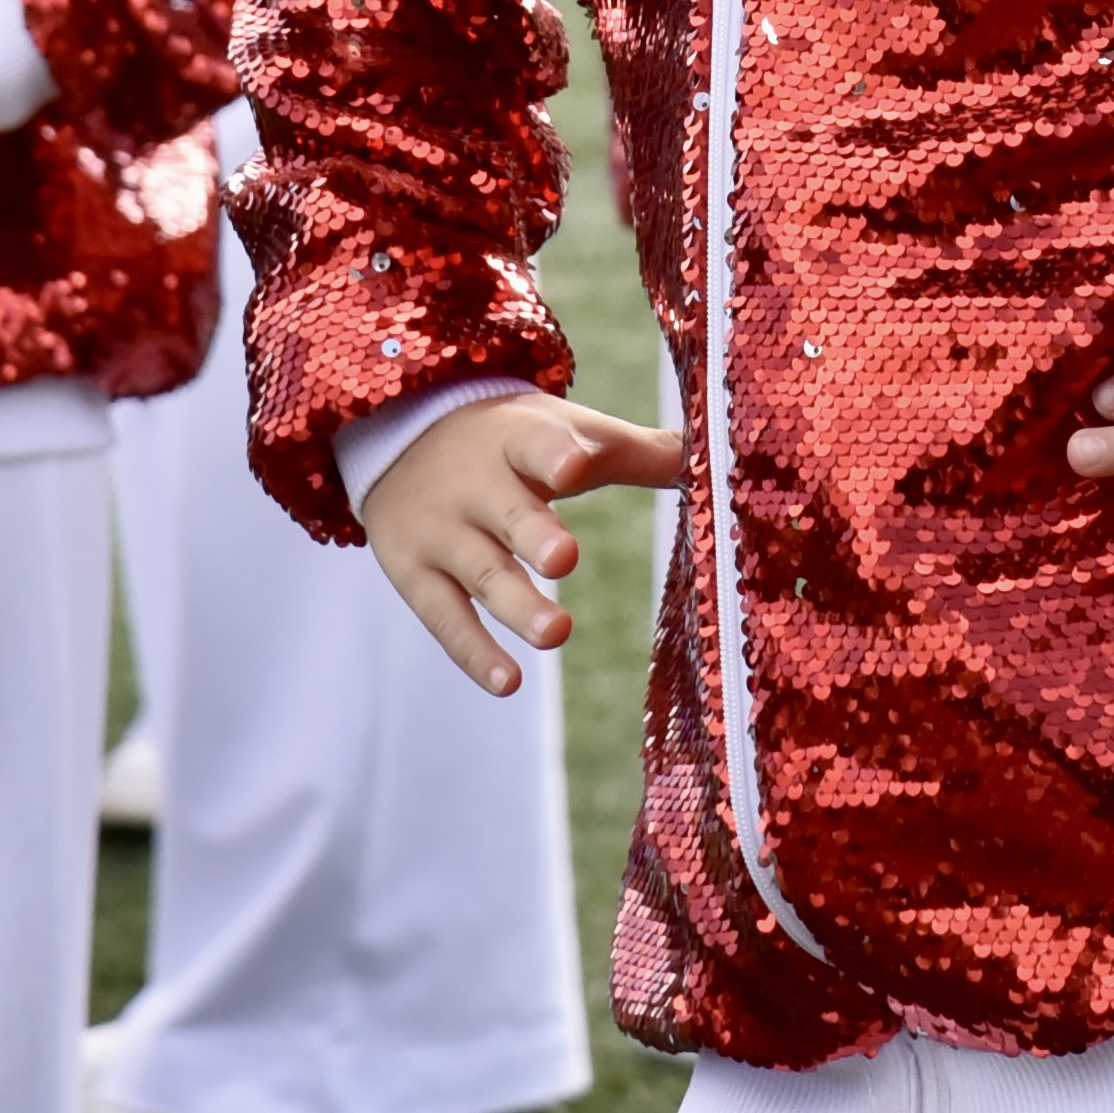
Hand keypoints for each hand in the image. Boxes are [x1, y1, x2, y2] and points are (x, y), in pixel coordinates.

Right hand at [359, 390, 682, 694]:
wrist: (400, 435)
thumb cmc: (512, 441)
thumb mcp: (562, 430)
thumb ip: (632, 451)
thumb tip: (713, 458)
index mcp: (517, 438)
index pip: (536, 440)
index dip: (556, 452)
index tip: (576, 463)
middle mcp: (473, 483)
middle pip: (506, 510)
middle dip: (533, 533)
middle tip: (565, 558)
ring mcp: (439, 530)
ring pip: (480, 571)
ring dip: (516, 604)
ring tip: (556, 632)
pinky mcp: (414, 572)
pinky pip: (445, 618)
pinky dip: (474, 652)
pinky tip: (508, 682)